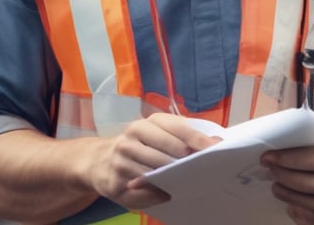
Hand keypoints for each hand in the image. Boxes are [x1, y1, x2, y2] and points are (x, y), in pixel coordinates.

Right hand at [88, 113, 219, 209]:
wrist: (99, 161)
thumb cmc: (140, 147)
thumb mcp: (159, 135)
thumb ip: (183, 136)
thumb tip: (215, 141)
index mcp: (149, 121)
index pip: (177, 127)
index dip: (197, 139)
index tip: (215, 148)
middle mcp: (134, 133)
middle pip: (167, 148)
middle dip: (186, 159)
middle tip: (203, 167)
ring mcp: (122, 155)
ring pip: (155, 169)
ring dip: (172, 177)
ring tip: (188, 180)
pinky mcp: (115, 178)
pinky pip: (142, 188)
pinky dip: (156, 192)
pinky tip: (166, 192)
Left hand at [261, 130, 313, 223]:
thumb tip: (294, 139)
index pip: (302, 158)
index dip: (281, 158)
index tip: (268, 157)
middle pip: (297, 180)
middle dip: (279, 174)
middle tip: (270, 170)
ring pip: (301, 198)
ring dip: (285, 191)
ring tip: (277, 185)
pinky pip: (311, 214)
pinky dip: (297, 206)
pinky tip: (291, 200)